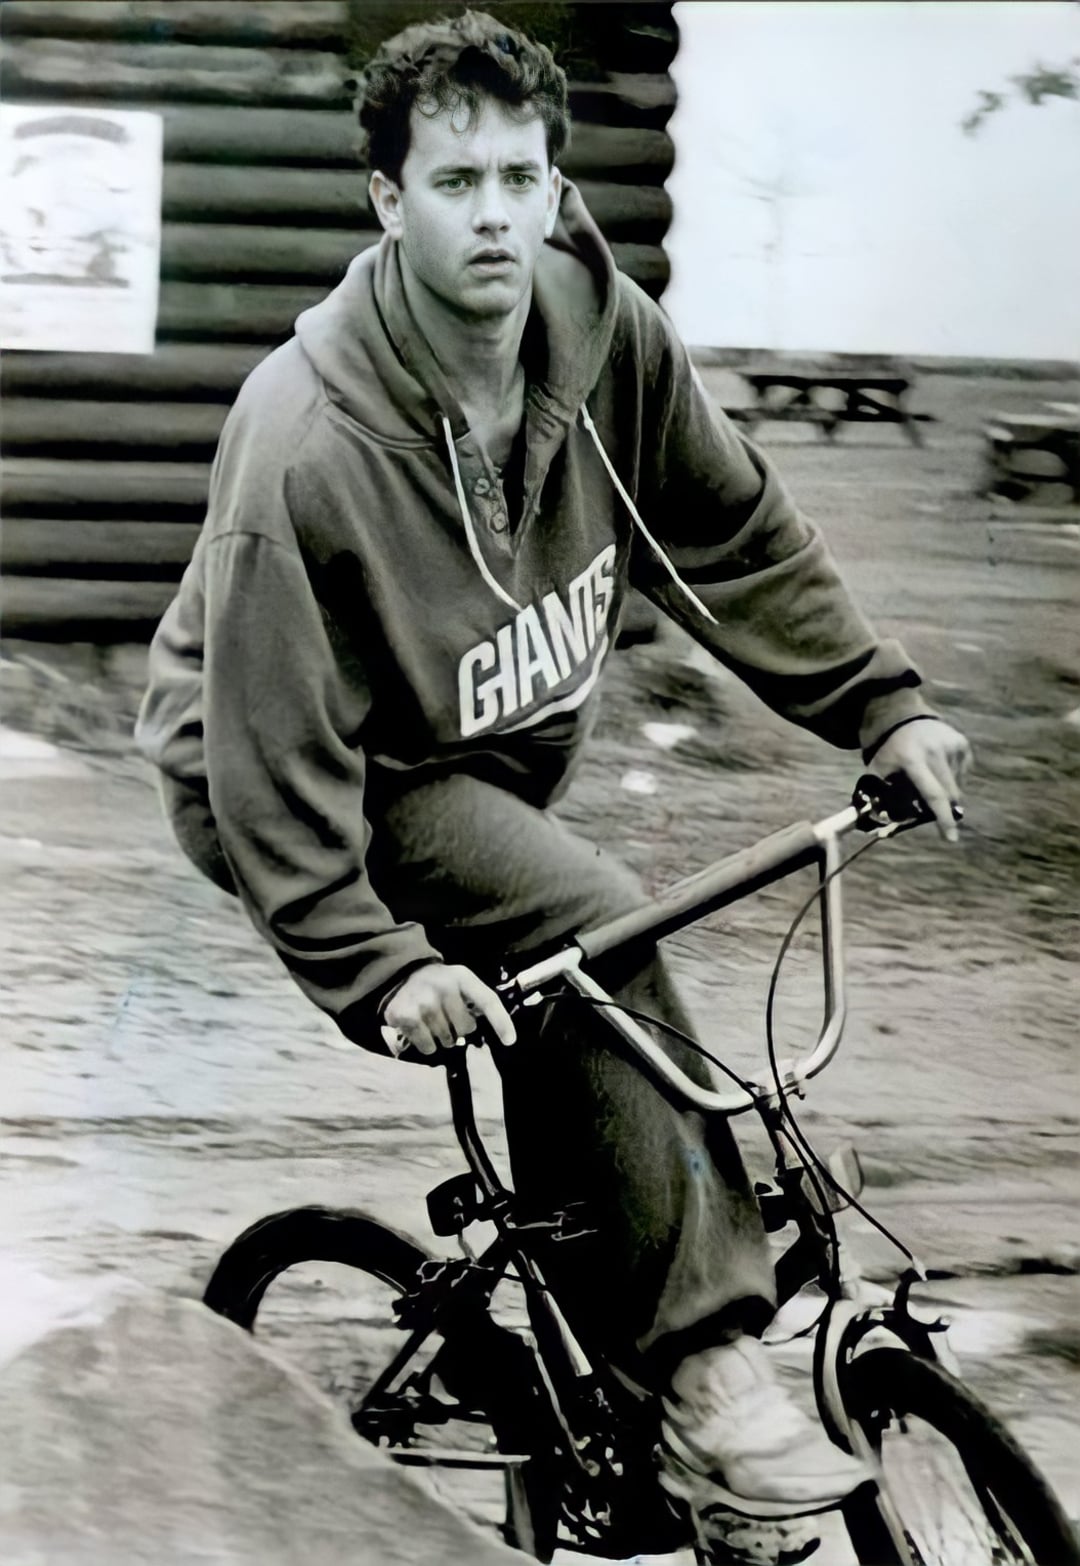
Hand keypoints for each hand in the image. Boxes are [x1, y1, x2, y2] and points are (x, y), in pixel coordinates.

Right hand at [382, 962, 516, 1058]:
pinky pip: (428, 1047)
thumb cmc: (439, 984)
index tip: (510, 1041)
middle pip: (466, 1029)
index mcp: (462, 978)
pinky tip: (420, 1028)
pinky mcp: (405, 1017)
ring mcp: (424, 1002)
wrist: (401, 975)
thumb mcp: (461, 982)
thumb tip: (497, 1034)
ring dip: (442, 1037)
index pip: (487, 1001)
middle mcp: (443, 987)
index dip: (501, 1022)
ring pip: (447, 1040)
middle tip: (447, 1016)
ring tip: (432, 1020)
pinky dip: (427, 1044)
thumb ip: (477, 1002)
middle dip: (459, 1028)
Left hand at [871, 718, 971, 842]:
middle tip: (932, 810)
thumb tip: (882, 832)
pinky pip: (963, 774)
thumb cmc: (890, 753)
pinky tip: (937, 768)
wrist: (904, 718)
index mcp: (913, 759)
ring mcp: (953, 745)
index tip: (951, 839)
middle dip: (944, 810)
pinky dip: (952, 780)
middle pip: (949, 795)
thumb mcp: (878, 772)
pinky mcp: (963, 744)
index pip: (933, 794)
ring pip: (957, 787)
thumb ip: (880, 799)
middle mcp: (936, 751)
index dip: (943, 819)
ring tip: (928, 780)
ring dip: (946, 794)